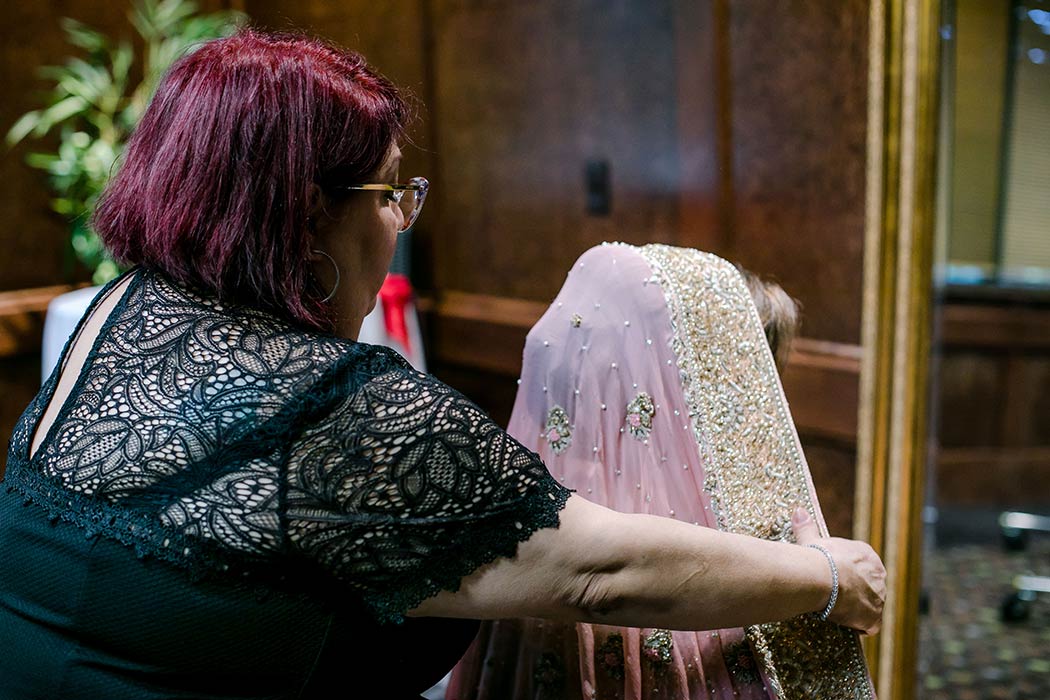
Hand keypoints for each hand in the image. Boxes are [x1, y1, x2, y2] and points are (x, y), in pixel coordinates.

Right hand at [792, 507, 885, 634]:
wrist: (821, 577)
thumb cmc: (817, 557)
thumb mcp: (811, 539)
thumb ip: (807, 526)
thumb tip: (798, 510)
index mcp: (866, 555)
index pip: (862, 566)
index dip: (848, 573)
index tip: (834, 578)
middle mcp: (878, 575)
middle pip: (868, 585)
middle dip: (855, 591)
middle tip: (835, 596)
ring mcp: (878, 597)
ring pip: (870, 604)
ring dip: (857, 608)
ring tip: (838, 610)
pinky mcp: (874, 616)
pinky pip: (870, 624)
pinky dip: (860, 625)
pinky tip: (845, 623)